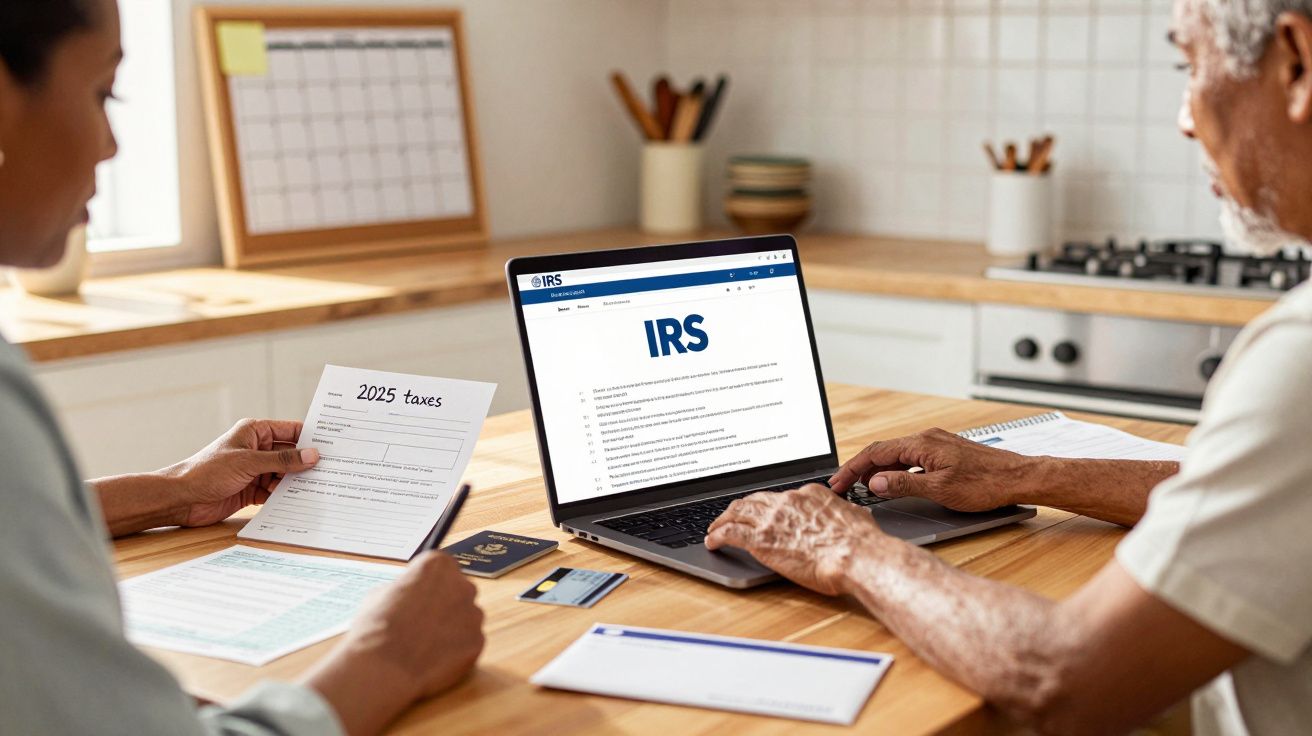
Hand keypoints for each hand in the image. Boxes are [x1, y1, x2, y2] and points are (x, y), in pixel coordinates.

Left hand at [165, 419, 318, 526]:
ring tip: (320, 488)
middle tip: (332, 470)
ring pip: (285, 474)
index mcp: (255, 432)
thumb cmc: (207, 471)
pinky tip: (301, 501)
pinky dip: (287, 496)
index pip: (290, 431)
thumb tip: (312, 455)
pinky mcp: (252, 490)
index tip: (333, 446)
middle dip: (307, 463)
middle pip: (291, 454)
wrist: (181, 498)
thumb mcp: (248, 462)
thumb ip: (282, 460)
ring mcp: (255, 470)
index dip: (311, 437)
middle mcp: (257, 449)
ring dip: (298, 482)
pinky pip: (276, 491)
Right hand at [305, 553, 484, 734]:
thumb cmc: (376, 628)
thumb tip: (409, 595)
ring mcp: (473, 613)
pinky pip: (469, 642)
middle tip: (423, 623)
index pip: (442, 569)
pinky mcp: (478, 640)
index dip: (429, 586)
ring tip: (425, 644)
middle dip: (445, 606)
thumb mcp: (380, 594)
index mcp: (438, 565)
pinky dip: (456, 650)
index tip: (420, 598)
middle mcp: (462, 584)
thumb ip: (406, 589)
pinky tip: (434, 658)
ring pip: (467, 618)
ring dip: (452, 628)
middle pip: (459, 591)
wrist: (384, 667)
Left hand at [705, 484, 881, 594]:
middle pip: (755, 500)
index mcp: (809, 494)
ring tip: (715, 527)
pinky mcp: (760, 538)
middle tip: (732, 516)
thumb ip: (846, 515)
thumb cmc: (861, 543)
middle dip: (740, 508)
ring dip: (722, 519)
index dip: (769, 505)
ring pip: (737, 512)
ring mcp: (772, 518)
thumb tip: (854, 516)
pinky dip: (717, 535)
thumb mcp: (856, 517)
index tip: (765, 512)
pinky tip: (713, 541)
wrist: (856, 555)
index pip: (781, 496)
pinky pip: (730, 532)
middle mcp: (787, 501)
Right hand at [828, 428, 1036, 511]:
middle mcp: (927, 439)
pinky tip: (894, 483)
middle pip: (883, 451)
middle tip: (843, 487)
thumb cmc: (986, 484)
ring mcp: (936, 445)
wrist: (1019, 477)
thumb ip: (905, 484)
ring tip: (863, 488)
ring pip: (897, 455)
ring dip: (878, 470)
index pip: (876, 452)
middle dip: (860, 469)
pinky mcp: (944, 453)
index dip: (853, 468)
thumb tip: (877, 482)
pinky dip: (896, 470)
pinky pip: (911, 458)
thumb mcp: (941, 489)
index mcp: (922, 444)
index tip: (838, 483)